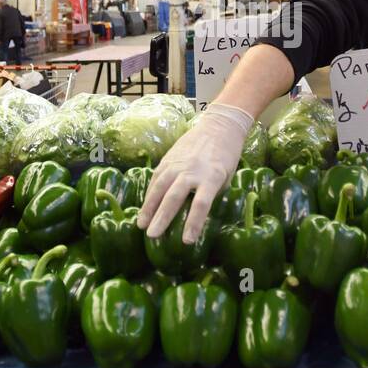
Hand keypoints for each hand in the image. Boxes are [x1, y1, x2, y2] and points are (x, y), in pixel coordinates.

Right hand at [138, 103, 253, 243]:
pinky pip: (156, 178)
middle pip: (174, 196)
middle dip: (162, 217)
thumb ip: (210, 195)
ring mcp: (178, 163)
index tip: (186, 241)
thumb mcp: (225, 178)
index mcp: (212, 176)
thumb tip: (196, 217)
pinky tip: (144, 208)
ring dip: (149, 207)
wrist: (219, 126)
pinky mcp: (168, 159)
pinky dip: (149, 194)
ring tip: (141, 224)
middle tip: (152, 235)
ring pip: (160, 187)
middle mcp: (192, 170)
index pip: (202, 203)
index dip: (193, 223)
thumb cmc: (226, 157)